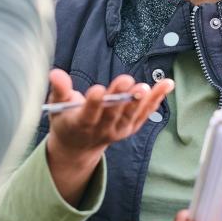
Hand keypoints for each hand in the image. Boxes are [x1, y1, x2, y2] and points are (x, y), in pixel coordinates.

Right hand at [45, 69, 173, 205]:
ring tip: (147, 86)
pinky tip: (167, 84)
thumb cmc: (66, 120)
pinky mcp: (131, 128)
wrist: (78, 147)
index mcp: (80, 124)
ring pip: (131, 115)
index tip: (97, 90)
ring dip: (140, 101)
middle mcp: (101, 130)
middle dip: (120, 97)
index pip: (88, 114)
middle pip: (112, 113)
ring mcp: (118, 130)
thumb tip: (55, 73)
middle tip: (127, 81)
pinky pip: (145, 113)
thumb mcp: (57, 106)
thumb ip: (59, 90)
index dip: (93, 104)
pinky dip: (156, 99)